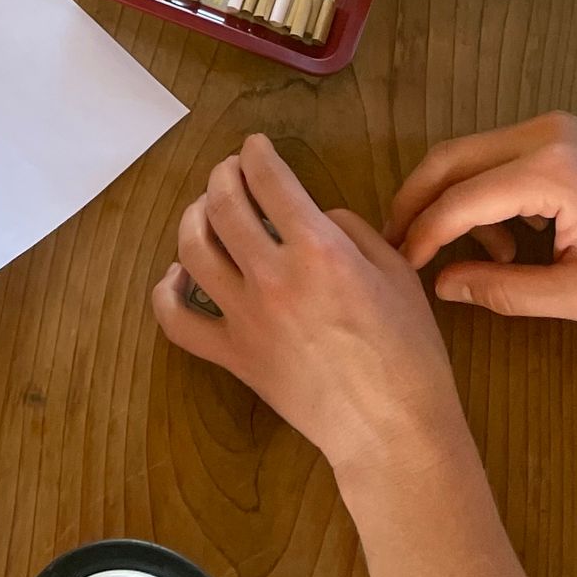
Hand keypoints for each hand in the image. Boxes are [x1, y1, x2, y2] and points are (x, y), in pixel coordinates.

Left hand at [153, 133, 468, 481]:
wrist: (393, 429)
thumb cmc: (409, 353)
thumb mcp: (397, 273)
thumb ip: (352, 231)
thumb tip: (317, 217)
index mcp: (317, 248)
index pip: (269, 179)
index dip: (257, 153)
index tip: (255, 146)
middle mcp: (272, 275)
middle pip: (224, 204)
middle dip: (223, 175)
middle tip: (230, 170)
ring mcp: (245, 316)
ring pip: (192, 250)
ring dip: (193, 218)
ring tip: (203, 210)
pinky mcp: (232, 355)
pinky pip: (178, 321)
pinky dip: (166, 293)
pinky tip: (176, 275)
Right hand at [389, 112, 576, 318]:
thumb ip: (507, 290)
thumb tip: (442, 285)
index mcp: (550, 173)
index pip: (462, 199)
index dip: (424, 233)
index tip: (401, 265)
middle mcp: (541, 134)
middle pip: (450, 158)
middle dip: (416, 201)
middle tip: (397, 243)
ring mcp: (548, 126)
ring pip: (467, 153)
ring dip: (452, 200)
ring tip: (477, 255)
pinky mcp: (554, 131)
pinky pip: (494, 155)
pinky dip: (482, 192)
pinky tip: (509, 237)